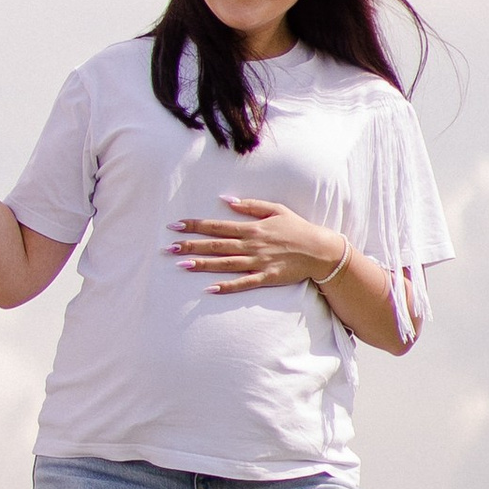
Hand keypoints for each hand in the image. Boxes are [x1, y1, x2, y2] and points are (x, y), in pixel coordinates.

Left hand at [170, 199, 341, 291]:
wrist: (320, 250)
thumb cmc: (297, 228)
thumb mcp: (275, 209)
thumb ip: (250, 205)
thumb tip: (226, 200)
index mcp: (252, 228)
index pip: (217, 226)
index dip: (195, 225)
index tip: (175, 226)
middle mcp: (252, 245)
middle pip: (216, 245)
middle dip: (191, 246)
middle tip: (168, 248)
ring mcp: (258, 262)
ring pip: (225, 264)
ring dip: (203, 264)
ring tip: (181, 265)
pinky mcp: (266, 278)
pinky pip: (243, 283)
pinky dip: (227, 286)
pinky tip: (209, 289)